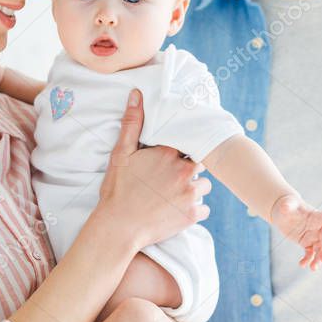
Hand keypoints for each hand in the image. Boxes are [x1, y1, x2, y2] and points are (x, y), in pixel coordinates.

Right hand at [95, 89, 211, 249]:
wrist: (118, 227)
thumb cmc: (117, 190)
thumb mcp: (121, 153)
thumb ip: (132, 123)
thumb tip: (137, 94)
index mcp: (169, 153)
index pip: (189, 143)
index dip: (181, 151)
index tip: (173, 158)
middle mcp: (184, 171)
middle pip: (200, 164)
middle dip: (189, 169)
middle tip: (171, 179)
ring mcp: (190, 193)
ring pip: (204, 186)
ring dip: (194, 189)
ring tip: (174, 195)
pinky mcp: (192, 215)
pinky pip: (204, 209)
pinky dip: (194, 210)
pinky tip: (177, 210)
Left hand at [270, 194, 321, 270]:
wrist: (283, 213)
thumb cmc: (287, 205)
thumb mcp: (286, 205)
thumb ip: (287, 206)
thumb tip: (284, 208)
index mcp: (315, 216)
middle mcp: (317, 227)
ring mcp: (313, 236)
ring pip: (320, 249)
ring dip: (318, 259)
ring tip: (313, 268)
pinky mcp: (306, 243)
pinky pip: (310, 254)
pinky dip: (308, 260)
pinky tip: (302, 265)